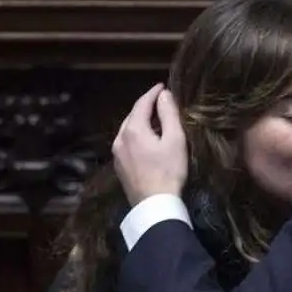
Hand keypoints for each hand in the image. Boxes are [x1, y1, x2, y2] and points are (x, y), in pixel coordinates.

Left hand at [112, 84, 187, 205]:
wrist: (154, 205)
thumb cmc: (169, 171)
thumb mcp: (175, 140)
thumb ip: (168, 114)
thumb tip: (163, 95)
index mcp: (134, 129)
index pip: (142, 103)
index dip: (153, 93)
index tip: (163, 86)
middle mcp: (120, 137)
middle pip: (133, 115)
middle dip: (146, 106)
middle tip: (161, 103)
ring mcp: (117, 153)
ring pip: (128, 129)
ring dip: (141, 122)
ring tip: (155, 121)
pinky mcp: (119, 166)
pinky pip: (127, 143)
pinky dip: (137, 136)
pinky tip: (147, 141)